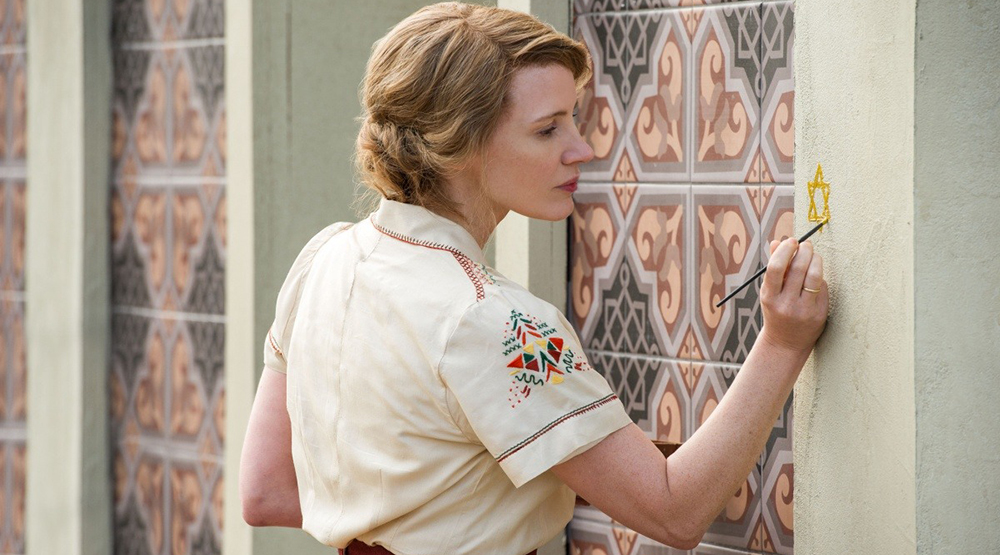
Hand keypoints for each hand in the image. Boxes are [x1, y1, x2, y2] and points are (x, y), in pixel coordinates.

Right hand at [758, 238, 828, 353]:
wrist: (785, 344)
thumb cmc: (776, 312)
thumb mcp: (769, 292)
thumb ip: (773, 268)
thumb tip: (777, 242)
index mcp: (769, 296)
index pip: (776, 267)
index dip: (786, 250)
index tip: (792, 241)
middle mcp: (786, 304)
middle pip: (798, 268)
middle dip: (804, 250)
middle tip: (806, 245)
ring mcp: (804, 310)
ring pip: (814, 276)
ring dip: (816, 259)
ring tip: (814, 256)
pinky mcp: (819, 314)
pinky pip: (822, 288)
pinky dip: (819, 277)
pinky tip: (815, 278)